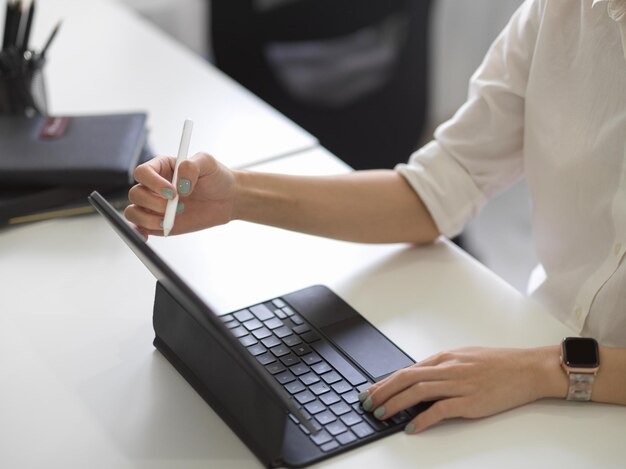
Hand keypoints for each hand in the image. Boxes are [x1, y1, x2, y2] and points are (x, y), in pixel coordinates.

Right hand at [125, 152, 235, 237]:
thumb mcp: (207, 163)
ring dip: (148, 219)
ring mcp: (154, 205)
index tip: (172, 192)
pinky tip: (147, 235)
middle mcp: (153, 186)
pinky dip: (138, 232)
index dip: (153, 183)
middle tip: (176, 205)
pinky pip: (138, 228)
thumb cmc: (215, 177)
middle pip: (136, 194)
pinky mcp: (157, 223)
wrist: (227, 199)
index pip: (142, 172)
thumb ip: (191, 166)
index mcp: (161, 167)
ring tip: (170, 219)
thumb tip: (179, 184)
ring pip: (133, 212)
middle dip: (154, 203)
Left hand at [360, 346, 565, 432]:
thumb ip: (441, 367)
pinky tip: (412, 428)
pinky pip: (441, 410)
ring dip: (396, 404)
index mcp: (444, 358)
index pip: (407, 369)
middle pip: (406, 378)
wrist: (527, 369)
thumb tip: (417, 377)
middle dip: (382, 391)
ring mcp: (459, 385)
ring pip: (418, 392)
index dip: (385, 381)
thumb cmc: (498, 363)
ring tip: (381, 414)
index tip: (370, 391)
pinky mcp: (471, 402)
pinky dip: (423, 419)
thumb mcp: (464, 357)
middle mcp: (448, 369)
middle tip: (367, 403)